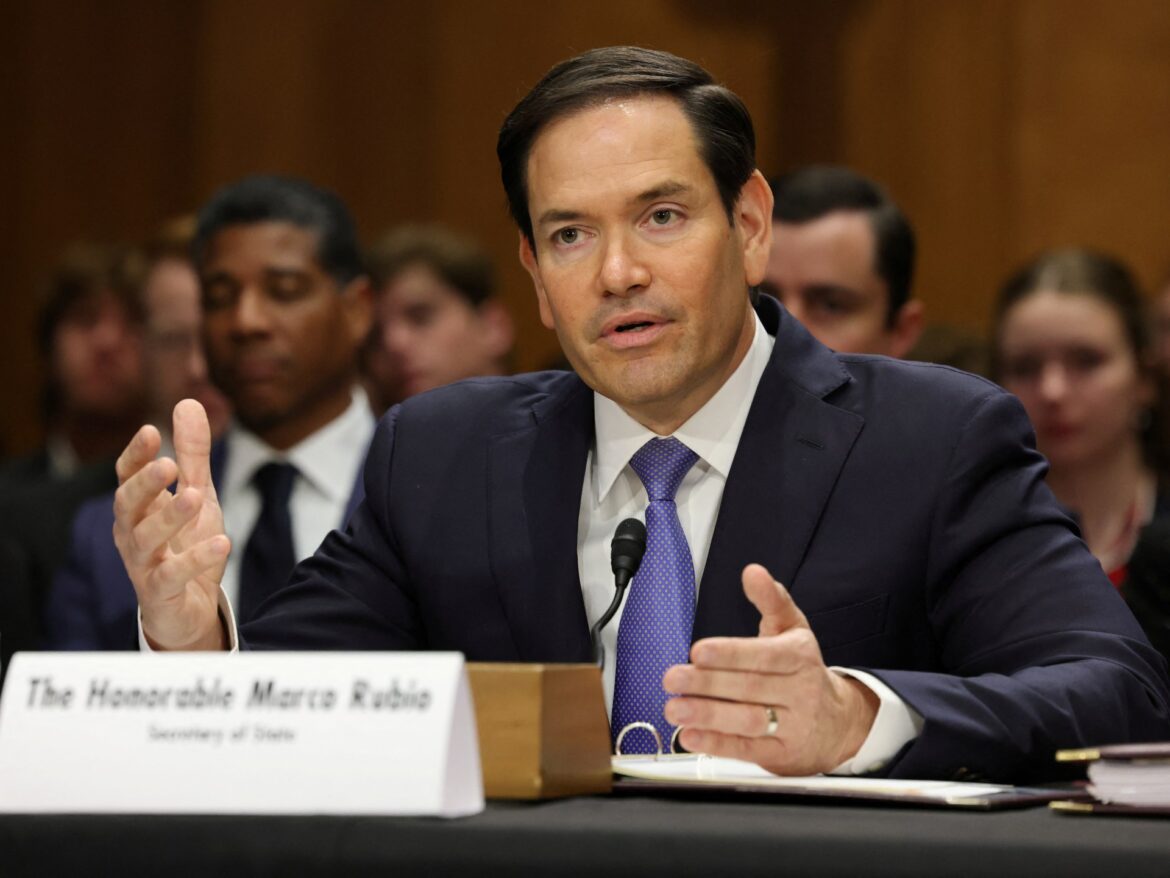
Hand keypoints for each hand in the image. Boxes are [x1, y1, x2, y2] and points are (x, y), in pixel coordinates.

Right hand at [112, 399, 229, 649]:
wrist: (191, 608)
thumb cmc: (186, 544)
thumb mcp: (197, 493)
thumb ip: (192, 454)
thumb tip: (187, 402)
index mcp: (139, 506)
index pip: (128, 476)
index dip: (136, 455)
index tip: (150, 430)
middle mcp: (133, 533)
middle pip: (128, 505)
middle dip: (145, 484)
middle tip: (167, 465)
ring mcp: (143, 564)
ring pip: (146, 539)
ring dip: (169, 517)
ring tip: (195, 496)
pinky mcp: (160, 593)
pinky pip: (172, 576)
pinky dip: (195, 559)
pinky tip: (222, 541)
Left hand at [662, 563, 877, 774]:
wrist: (841, 723)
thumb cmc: (805, 670)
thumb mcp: (793, 629)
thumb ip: (771, 600)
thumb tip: (753, 572)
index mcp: (800, 656)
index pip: (764, 655)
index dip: (730, 653)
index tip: (698, 651)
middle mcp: (800, 691)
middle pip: (750, 687)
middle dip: (707, 684)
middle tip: (673, 678)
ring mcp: (793, 726)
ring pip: (748, 720)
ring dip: (708, 716)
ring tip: (675, 708)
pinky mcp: (783, 755)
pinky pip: (748, 749)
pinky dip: (717, 744)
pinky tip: (691, 736)